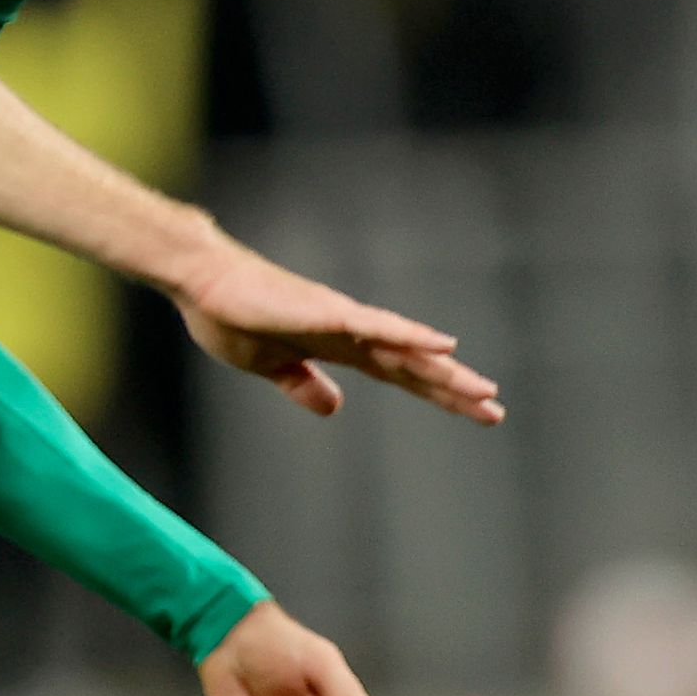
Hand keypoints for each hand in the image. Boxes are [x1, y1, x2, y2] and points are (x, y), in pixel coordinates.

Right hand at [170, 238, 503, 423]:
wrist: (201, 282)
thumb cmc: (230, 316)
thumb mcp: (269, 367)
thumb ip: (303, 385)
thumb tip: (334, 408)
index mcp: (341, 348)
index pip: (401, 375)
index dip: (438, 395)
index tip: (474, 413)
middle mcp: (353, 332)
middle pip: (414, 365)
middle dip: (454, 389)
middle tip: (495, 410)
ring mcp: (343, 319)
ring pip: (405, 347)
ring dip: (444, 370)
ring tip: (482, 389)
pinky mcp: (326, 311)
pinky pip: (376, 326)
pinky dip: (410, 335)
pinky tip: (441, 344)